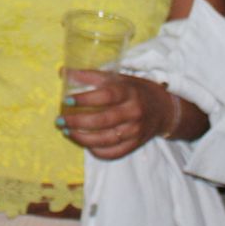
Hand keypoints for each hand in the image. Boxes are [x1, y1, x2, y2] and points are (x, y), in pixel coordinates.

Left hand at [57, 71, 179, 160]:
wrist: (164, 110)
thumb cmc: (135, 90)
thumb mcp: (118, 78)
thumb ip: (91, 76)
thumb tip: (63, 72)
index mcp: (129, 92)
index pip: (105, 96)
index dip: (85, 99)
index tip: (66, 100)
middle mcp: (133, 112)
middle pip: (103, 121)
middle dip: (78, 122)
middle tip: (60, 121)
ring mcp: (135, 131)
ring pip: (105, 140)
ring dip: (82, 138)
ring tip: (66, 132)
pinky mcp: (135, 145)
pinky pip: (113, 153)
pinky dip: (97, 151)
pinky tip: (85, 144)